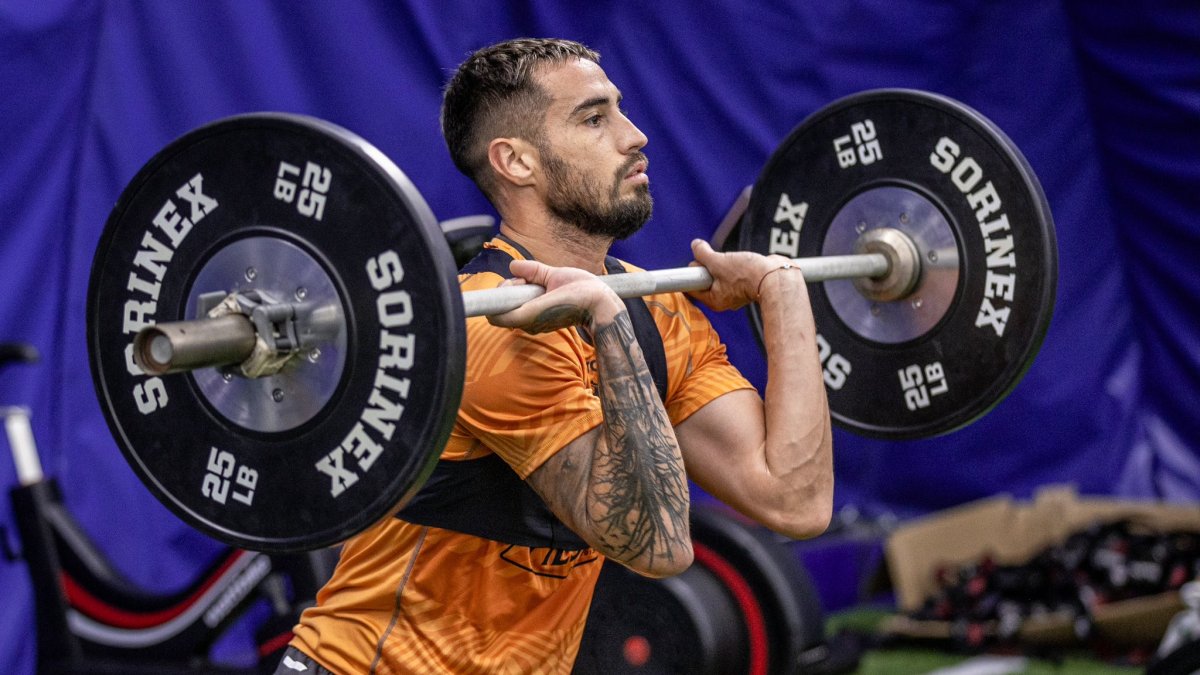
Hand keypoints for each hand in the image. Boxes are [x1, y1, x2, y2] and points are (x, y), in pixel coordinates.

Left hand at [488, 260, 624, 333]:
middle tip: (528, 278)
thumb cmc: (583, 293)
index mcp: (530, 314)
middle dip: (511, 289)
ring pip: (514, 307)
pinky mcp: (541, 323)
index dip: (498, 295)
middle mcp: (529, 323)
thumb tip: (513, 266)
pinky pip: (525, 309)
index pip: (495, 314)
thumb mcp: (557, 275)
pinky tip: (544, 292)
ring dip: (521, 293)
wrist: (602, 309)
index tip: (513, 282)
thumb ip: (533, 271)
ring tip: (541, 284)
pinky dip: (528, 298)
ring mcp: (535, 325)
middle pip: (503, 306)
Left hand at [686, 240, 797, 310]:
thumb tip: (695, 246)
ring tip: (735, 261)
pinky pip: (733, 272)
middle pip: (707, 279)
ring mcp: (735, 293)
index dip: (693, 271)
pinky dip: (736, 264)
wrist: (777, 277)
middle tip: (719, 259)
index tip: (699, 260)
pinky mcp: (746, 285)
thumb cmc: (748, 274)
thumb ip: (704, 254)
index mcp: (713, 300)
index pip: (693, 286)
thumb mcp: (719, 261)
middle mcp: (723, 300)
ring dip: (724, 263)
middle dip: (710, 265)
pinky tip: (743, 262)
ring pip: (720, 274)